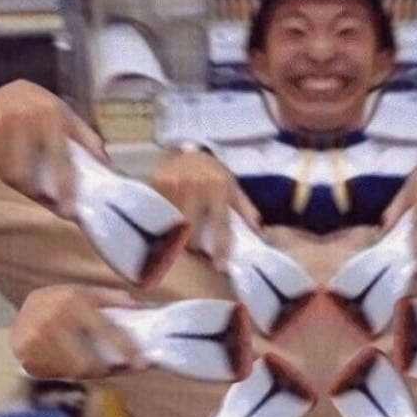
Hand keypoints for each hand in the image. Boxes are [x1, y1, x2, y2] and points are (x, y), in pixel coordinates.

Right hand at [0, 80, 107, 217]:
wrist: (4, 89)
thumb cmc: (43, 108)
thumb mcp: (69, 118)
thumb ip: (87, 142)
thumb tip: (109, 170)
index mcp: (51, 113)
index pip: (59, 159)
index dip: (63, 188)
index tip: (68, 212)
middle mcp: (21, 115)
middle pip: (24, 174)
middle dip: (37, 192)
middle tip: (47, 199)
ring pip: (6, 172)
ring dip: (20, 183)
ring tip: (29, 181)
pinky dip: (1, 171)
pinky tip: (9, 164)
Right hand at [11, 284, 147, 379]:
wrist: (19, 310)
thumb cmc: (59, 301)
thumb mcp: (83, 291)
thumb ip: (110, 298)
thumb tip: (138, 306)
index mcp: (73, 301)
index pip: (107, 330)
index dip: (128, 349)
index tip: (143, 364)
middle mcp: (53, 320)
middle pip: (86, 363)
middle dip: (102, 370)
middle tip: (108, 369)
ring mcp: (35, 339)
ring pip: (70, 372)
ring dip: (83, 372)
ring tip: (84, 361)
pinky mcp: (24, 354)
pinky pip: (53, 374)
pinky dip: (64, 372)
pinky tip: (63, 361)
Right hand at [151, 150, 260, 269]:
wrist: (188, 150)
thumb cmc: (212, 172)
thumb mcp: (232, 185)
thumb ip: (245, 208)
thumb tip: (259, 231)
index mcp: (219, 188)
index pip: (221, 225)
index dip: (220, 248)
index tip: (218, 266)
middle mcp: (197, 186)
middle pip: (192, 231)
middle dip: (193, 246)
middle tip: (194, 250)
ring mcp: (175, 184)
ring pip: (173, 225)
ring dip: (175, 236)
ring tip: (177, 238)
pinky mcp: (157, 183)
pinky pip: (158, 213)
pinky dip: (161, 223)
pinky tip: (163, 225)